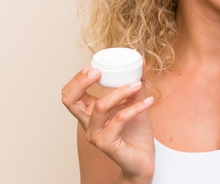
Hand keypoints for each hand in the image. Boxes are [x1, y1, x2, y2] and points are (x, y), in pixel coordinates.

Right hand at [61, 64, 154, 180]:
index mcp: (90, 113)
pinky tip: (149, 101)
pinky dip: (135, 107)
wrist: (143, 159)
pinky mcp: (107, 144)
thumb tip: (140, 61)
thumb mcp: (135, 103)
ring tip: (137, 84)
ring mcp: (96, 135)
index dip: (77, 79)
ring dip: (120, 92)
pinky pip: (119, 119)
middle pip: (70, 101)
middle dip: (81, 82)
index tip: (93, 66)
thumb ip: (136, 84)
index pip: (70, 94)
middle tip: (99, 71)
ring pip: (100, 107)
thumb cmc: (136, 133)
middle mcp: (88, 124)